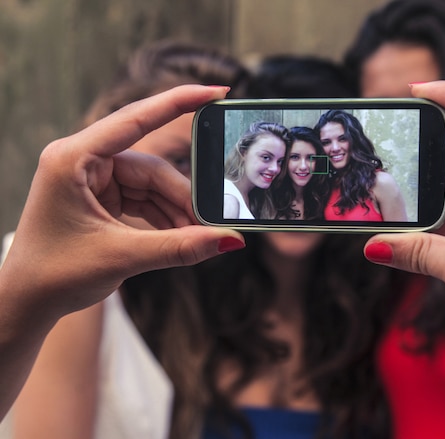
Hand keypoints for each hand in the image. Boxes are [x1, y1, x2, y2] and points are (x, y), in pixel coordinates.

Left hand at [0, 85, 244, 323]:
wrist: (27, 302)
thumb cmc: (54, 275)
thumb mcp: (122, 257)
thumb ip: (179, 247)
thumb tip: (229, 241)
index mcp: (73, 159)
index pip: (135, 118)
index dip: (178, 102)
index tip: (216, 91)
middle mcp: (83, 161)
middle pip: (152, 169)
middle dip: (183, 198)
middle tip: (213, 224)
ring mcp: (93, 179)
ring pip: (152, 186)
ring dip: (176, 213)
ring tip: (198, 238)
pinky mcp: (102, 196)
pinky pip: (145, 199)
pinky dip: (165, 218)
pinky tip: (182, 236)